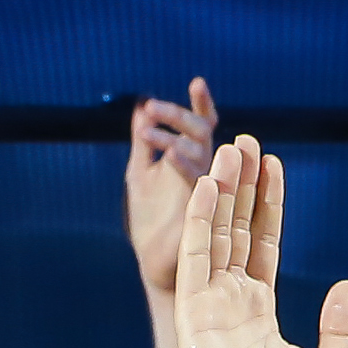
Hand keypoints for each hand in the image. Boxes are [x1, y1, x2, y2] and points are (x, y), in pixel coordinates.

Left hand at [126, 76, 221, 300]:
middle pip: (203, 132)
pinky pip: (200, 179)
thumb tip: (140, 106)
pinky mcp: (203, 210)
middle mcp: (206, 171)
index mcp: (194, 160)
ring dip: (174, 135)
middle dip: (179, 116)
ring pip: (204, 151)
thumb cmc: (151, 222)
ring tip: (145, 131)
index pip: (204, 126)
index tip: (196, 83)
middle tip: (152, 108)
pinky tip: (167, 154)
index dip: (203, 104)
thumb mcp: (140, 174)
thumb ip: (143, 142)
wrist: (156, 264)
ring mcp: (207, 189)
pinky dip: (184, 163)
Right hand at [173, 133, 347, 347]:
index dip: (268, 206)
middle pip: (236, 230)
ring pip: (216, 234)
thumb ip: (343, 330)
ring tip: (230, 149)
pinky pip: (197, 257)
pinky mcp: (194, 313)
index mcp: (260, 313)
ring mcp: (210, 306)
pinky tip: (208, 187)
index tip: (272, 166)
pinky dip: (201, 221)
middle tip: (246, 142)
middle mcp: (232, 303)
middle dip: (242, 186)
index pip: (263, 246)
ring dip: (222, 191)